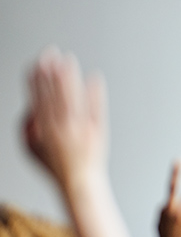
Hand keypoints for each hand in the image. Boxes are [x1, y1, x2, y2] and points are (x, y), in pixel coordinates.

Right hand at [24, 46, 107, 188]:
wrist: (80, 182)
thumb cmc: (55, 166)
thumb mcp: (30, 149)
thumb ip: (26, 127)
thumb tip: (30, 106)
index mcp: (44, 131)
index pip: (38, 100)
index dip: (36, 80)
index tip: (36, 63)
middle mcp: (62, 128)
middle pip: (54, 96)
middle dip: (50, 73)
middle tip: (50, 53)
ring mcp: (81, 130)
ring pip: (73, 100)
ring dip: (69, 79)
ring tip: (68, 60)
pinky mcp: (98, 131)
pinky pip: (96, 109)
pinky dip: (95, 94)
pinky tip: (94, 78)